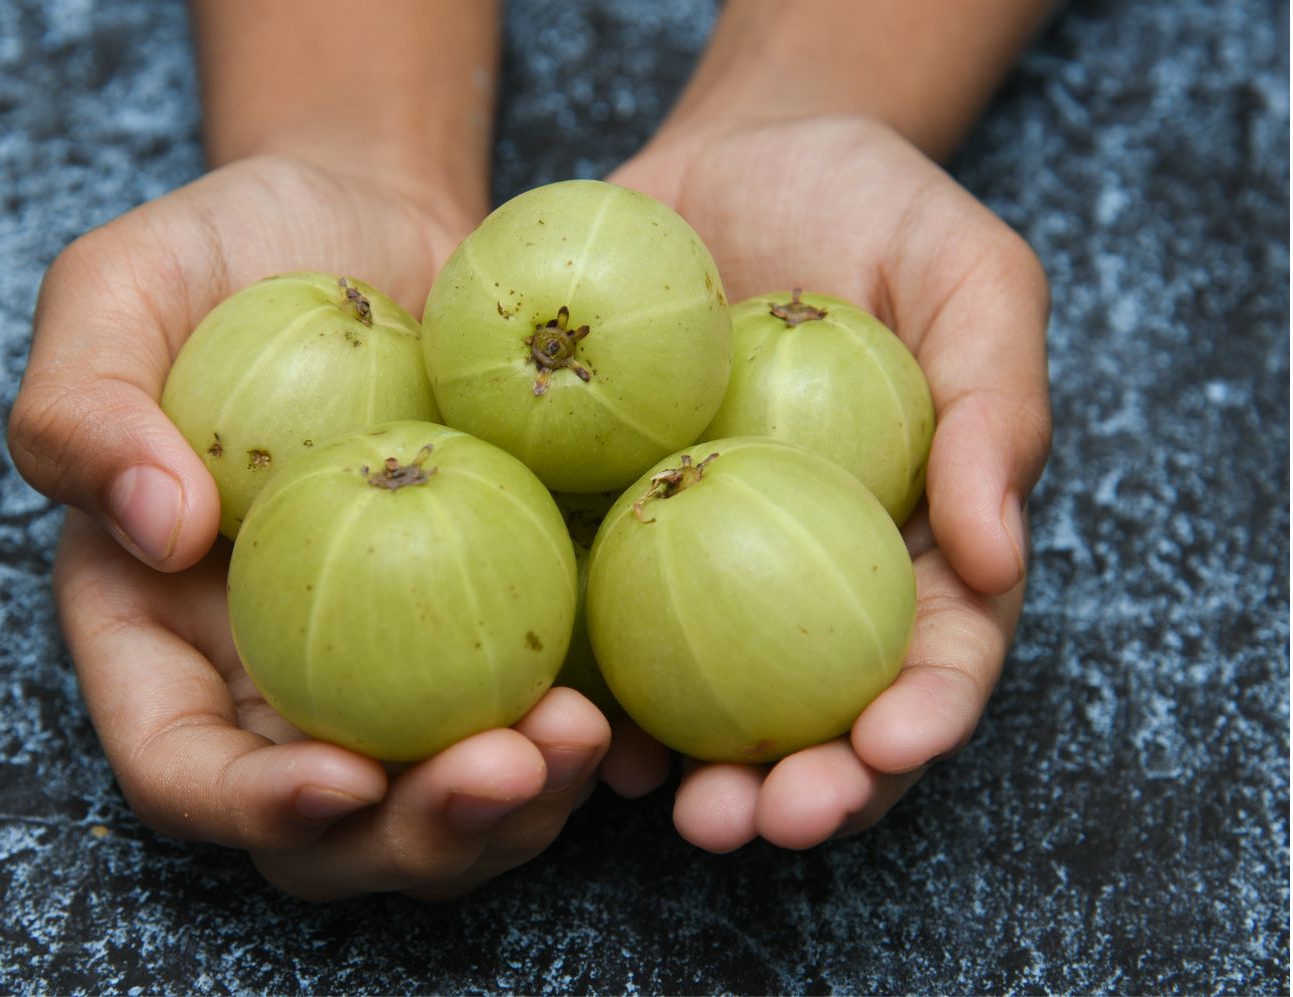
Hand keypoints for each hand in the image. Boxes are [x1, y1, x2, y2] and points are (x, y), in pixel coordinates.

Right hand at [10, 156, 610, 898]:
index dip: (253, 806)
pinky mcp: (493, 635)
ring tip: (585, 738)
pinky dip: (582, 741)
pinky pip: (532, 722)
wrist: (380, 227)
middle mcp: (277, 683)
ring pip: (443, 806)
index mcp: (161, 636)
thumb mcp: (118, 286)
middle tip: (508, 768)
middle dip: (419, 834)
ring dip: (520, 809)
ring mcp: (393, 671)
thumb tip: (159, 530)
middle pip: (331, 831)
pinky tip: (630, 703)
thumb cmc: (233, 250)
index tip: (345, 777)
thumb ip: (82, 408)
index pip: (183, 771)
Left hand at [608, 114, 1051, 850]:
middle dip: (804, 788)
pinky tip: (570, 718)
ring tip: (666, 804)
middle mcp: (810, 575)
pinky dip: (594, 682)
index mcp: (914, 540)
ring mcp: (705, 561)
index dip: (922, 716)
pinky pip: (601, 620)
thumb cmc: (875, 206)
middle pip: (822, 711)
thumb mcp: (970, 276)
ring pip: (709, 699)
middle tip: (757, 820)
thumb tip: (998, 554)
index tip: (888, 746)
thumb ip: (997, 406)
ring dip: (692, 769)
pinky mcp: (610, 528)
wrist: (735, 156)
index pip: (939, 654)